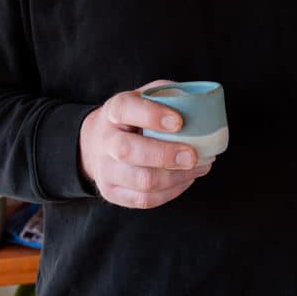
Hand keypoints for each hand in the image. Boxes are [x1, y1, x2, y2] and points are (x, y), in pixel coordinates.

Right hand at [78, 80, 212, 208]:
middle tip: (193, 156)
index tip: (179, 122)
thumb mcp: (143, 97)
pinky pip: (144, 200)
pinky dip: (171, 192)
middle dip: (165, 155)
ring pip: (141, 181)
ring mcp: (105, 170)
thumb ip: (167, 95)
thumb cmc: (132, 118)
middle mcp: (105, 141)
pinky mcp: (112, 192)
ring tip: (198, 168)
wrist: (96, 144)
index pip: (126, 110)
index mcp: (113, 112)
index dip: (152, 115)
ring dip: (175, 177)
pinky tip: (185, 180)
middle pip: (128, 151)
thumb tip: (200, 104)